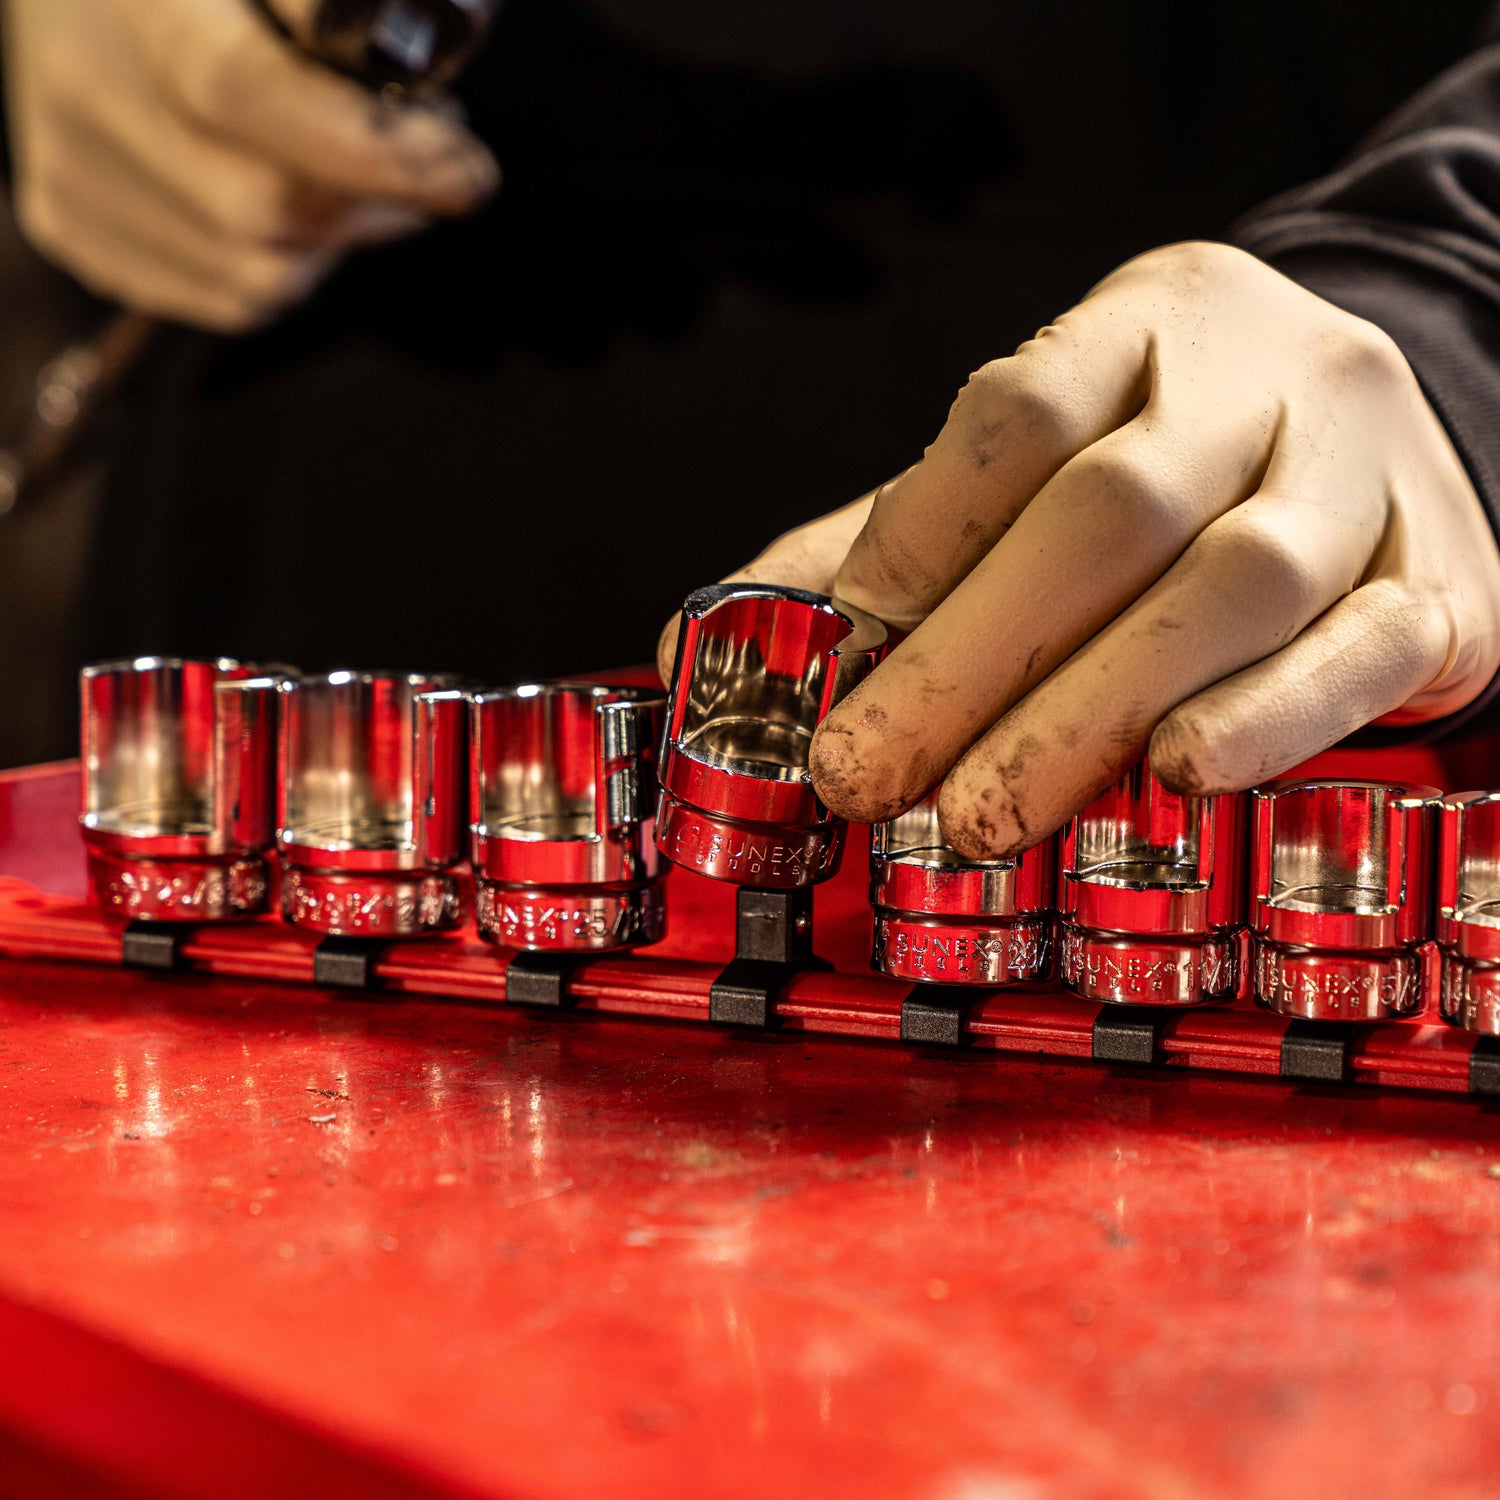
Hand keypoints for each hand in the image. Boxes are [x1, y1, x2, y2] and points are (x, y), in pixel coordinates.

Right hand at [0, 0, 497, 330]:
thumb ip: (328, 2)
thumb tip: (412, 62)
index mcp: (138, 2)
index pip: (248, 94)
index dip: (371, 149)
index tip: (466, 167)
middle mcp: (86, 92)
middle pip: (267, 208)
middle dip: (380, 200)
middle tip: (436, 157)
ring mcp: (73, 171)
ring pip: (261, 277)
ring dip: (344, 241)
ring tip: (366, 174)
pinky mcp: (75, 226)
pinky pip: (229, 298)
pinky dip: (293, 265)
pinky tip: (304, 203)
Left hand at [660, 242, 1499, 855]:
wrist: (1370, 435)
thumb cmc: (1164, 473)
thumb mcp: (1030, 477)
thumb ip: (879, 556)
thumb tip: (697, 655)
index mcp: (1144, 327)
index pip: (1021, 411)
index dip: (920, 537)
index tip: (842, 651)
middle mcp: (1266, 380)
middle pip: (1112, 509)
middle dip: (973, 660)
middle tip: (869, 777)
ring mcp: (1368, 474)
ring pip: (1236, 582)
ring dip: (1090, 710)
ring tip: (982, 815)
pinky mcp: (1445, 583)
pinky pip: (1363, 650)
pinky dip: (1267, 718)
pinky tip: (1176, 776)